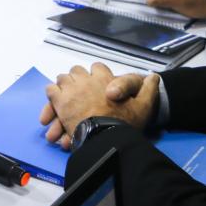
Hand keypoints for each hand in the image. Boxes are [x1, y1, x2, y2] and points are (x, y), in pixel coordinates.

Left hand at [39, 63, 159, 149]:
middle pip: (77, 71)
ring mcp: (72, 89)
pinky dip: (52, 95)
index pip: (98, 67)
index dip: (97, 75)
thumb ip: (148, 90)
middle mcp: (87, 80)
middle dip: (78, 79)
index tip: (99, 84)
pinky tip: (57, 104)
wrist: (108, 138)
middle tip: (79, 91)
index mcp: (106, 79)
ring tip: (67, 98)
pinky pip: (51, 90)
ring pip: (62, 79)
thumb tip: (154, 76)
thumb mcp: (144, 106)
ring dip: (64, 86)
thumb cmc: (126, 123)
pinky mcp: (60, 101)